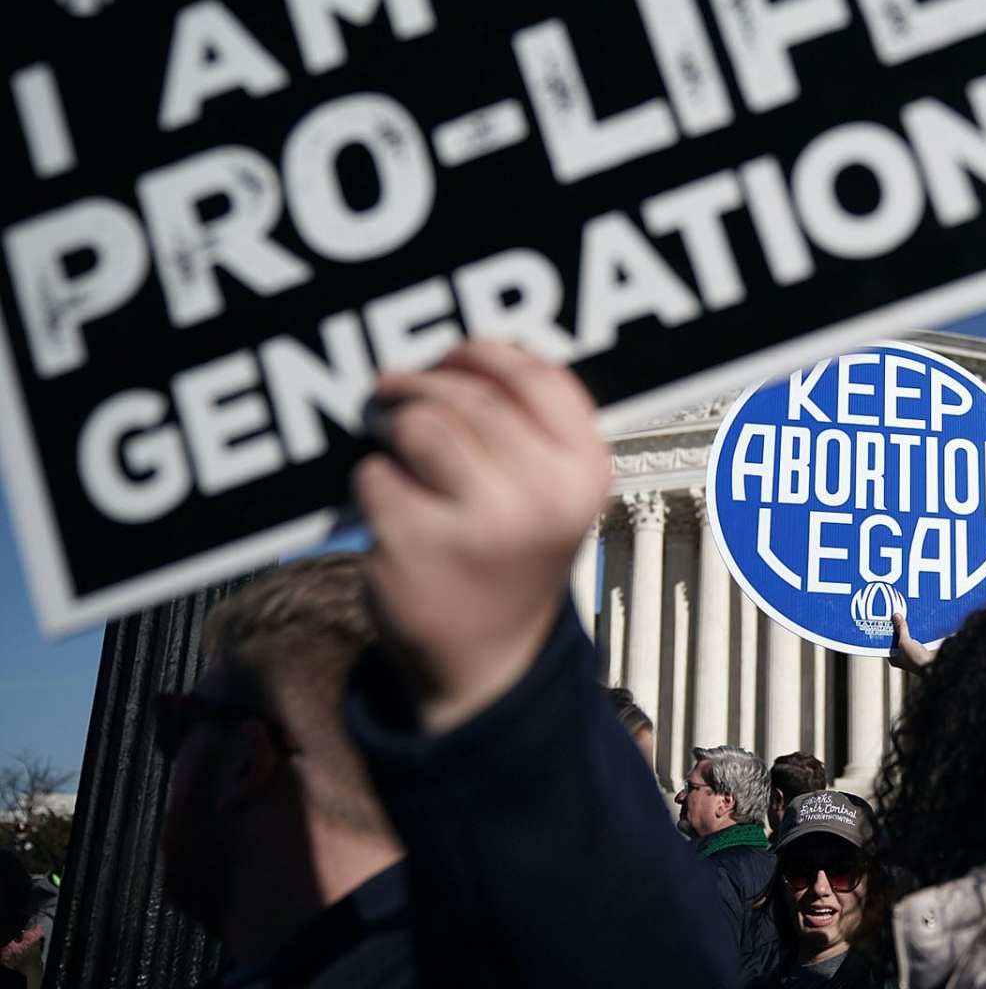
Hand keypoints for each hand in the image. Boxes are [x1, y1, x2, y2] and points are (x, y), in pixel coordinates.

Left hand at [353, 341, 611, 732]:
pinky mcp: (417, 546)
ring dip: (391, 422)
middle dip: (421, 383)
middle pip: (469, 394)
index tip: (454, 354)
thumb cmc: (511, 554)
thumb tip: (464, 351)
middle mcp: (545, 496)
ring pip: (419, 424)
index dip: (484, 352)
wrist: (485, 661)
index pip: (537, 374)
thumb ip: (529, 421)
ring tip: (388, 434)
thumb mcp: (550, 489)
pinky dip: (372, 482)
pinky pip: (375, 474)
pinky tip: (389, 504)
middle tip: (395, 389)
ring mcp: (482, 524)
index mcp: (586, 472)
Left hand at [888, 607, 935, 674]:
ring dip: (909, 630)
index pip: (887, 644)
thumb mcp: (904, 642)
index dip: (886, 633)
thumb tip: (897, 617)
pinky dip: (919, 632)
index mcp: (895, 659)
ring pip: (909, 639)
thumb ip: (900, 629)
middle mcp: (903, 657)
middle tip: (897, 617)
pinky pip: (919, 639)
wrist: (934, 664)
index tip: (886, 622)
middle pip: (898, 640)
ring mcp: (914, 654)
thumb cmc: (916, 660)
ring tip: (907, 618)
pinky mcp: (923, 650)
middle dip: (898, 630)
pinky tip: (919, 624)